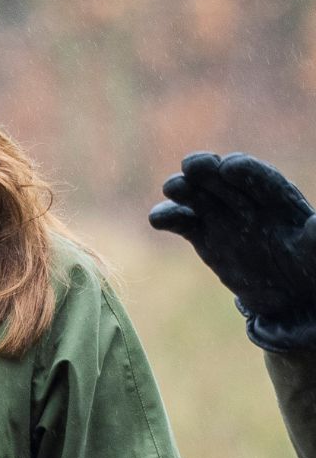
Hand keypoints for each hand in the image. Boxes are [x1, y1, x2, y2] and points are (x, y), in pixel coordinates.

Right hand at [149, 152, 315, 335]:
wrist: (289, 292)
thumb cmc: (310, 267)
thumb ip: (315, 238)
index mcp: (279, 198)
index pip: (260, 178)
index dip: (246, 172)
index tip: (229, 167)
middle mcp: (248, 201)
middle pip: (225, 181)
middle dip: (209, 171)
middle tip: (190, 165)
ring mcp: (224, 217)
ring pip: (201, 197)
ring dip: (185, 190)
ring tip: (170, 188)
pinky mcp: (205, 236)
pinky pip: (186, 223)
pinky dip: (171, 218)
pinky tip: (157, 218)